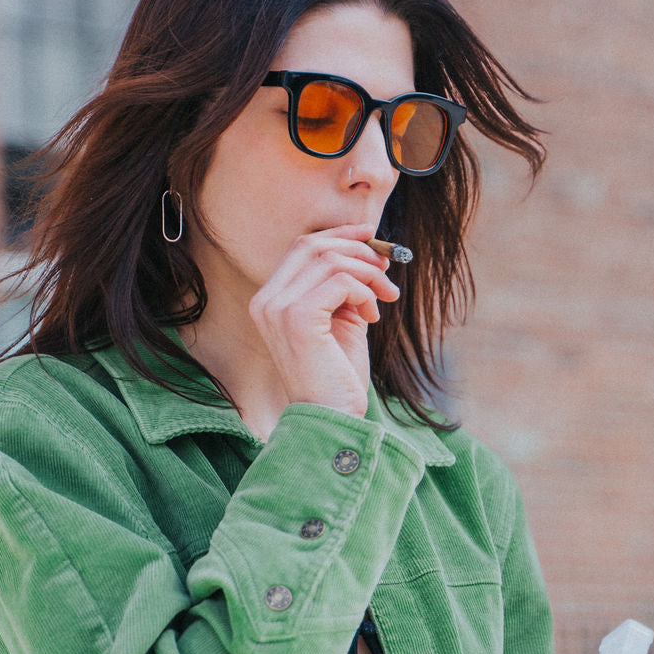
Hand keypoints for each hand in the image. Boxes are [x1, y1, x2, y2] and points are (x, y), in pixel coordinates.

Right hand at [248, 226, 399, 417]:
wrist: (331, 418)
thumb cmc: (337, 376)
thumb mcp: (342, 321)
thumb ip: (347, 287)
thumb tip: (373, 253)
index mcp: (269, 300)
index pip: (302, 248)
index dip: (339, 235)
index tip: (371, 236)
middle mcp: (266, 301)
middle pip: (314, 245)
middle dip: (358, 250)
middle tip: (387, 270)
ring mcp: (278, 308)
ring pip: (332, 260)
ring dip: (368, 274)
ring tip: (385, 298)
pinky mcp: (298, 318)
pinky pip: (341, 281)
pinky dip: (365, 292)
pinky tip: (372, 316)